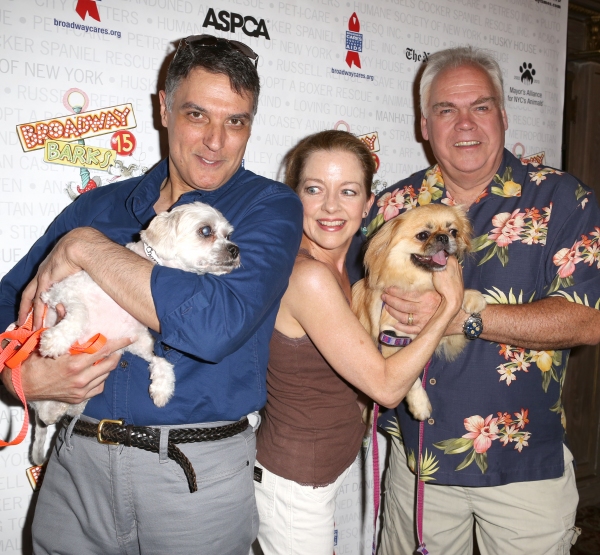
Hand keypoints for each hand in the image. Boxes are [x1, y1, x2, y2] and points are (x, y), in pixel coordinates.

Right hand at [1, 337, 132, 403]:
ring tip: (105, 358)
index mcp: (75, 363)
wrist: (22, 386)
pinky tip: (96, 372)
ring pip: (106, 375)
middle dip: (116, 354)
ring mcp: (81, 390)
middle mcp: (81, 379)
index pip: (104, 351)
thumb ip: (60, 325)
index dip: (119, 344)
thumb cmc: (34, 362)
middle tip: (117, 347)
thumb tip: (64, 306)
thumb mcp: (47, 342)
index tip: (130, 338)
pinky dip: (101, 378)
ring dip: (108, 366)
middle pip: (110, 364)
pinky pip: (99, 387)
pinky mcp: (79, 398)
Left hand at [18, 228, 93, 329]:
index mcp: (51, 266)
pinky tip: (37, 322)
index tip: (37, 305)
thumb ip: (82, 271)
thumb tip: (93, 276)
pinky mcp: (45, 281)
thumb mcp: (80, 262)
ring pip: (31, 298)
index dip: (37, 295)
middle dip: (25, 307)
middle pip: (29, 292)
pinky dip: (36, 313)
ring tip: (32, 326)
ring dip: (29, 313)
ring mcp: (42, 276)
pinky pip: (38, 301)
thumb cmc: (85, 248)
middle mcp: (43, 271)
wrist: (82, 243)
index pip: (39, 284)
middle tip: (23, 319)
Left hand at [381, 257, 463, 334]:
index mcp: (428, 297)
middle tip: (384, 296)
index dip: (394, 292)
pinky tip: (394, 323)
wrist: (461, 316)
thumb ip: (435, 271)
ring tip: (386, 306)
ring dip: (392, 312)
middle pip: (402, 306)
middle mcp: (424, 310)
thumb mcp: (444, 283)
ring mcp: (423, 321)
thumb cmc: (453, 297)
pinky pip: (409, 330)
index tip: (387, 288)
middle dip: (390, 301)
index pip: (406, 294)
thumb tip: (426, 257)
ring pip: (403, 317)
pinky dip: (401, 327)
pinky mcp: (424, 329)